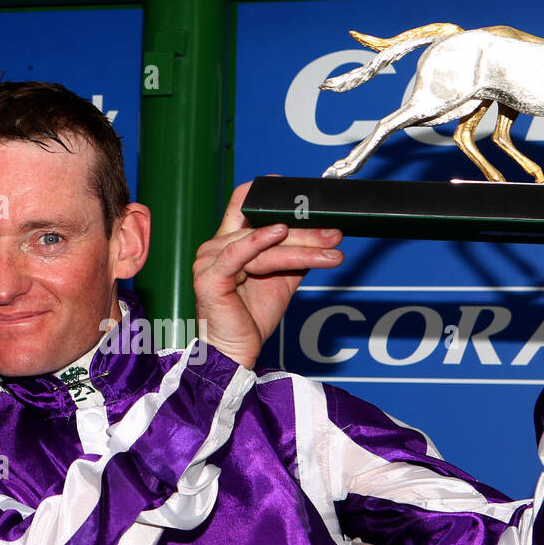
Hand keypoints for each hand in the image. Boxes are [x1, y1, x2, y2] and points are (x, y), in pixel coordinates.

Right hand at [194, 180, 342, 367]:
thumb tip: (323, 235)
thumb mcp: (281, 278)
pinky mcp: (209, 277)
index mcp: (229, 242)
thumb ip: (294, 255)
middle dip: (304, 231)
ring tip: (327, 251)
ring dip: (299, 246)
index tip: (301, 193)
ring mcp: (210, 260)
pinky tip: (279, 233)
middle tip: (334, 234)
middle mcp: (216, 246)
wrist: (236, 351)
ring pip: (261, 243)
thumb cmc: (251, 317)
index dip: (267, 193)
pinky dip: (259, 241)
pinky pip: (237, 254)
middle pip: (263, 225)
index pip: (243, 204)